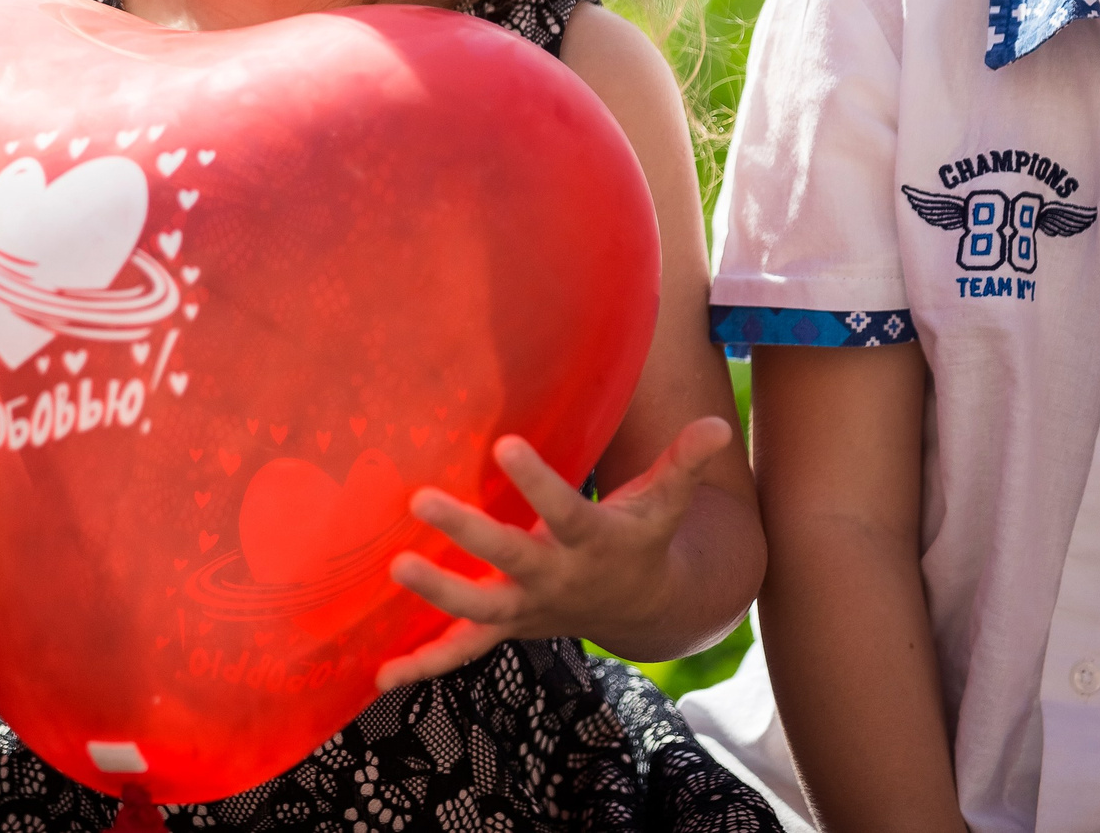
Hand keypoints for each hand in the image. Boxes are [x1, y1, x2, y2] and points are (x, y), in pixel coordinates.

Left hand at [376, 415, 734, 689]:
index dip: (536, 480)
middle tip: (423, 499)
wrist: (642, 608)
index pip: (563, 509)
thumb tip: (720, 422)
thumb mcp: (665, 502)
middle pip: (508, 558)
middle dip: (467, 532)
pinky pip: (460, 653)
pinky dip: (422, 664)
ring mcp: (525, 608)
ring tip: (397, 567)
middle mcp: (554, 578)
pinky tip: (378, 676)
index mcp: (589, 541)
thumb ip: (684, 464)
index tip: (505, 442)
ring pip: (476, 608)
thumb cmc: (644, 538)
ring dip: (435, 593)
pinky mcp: (504, 626)